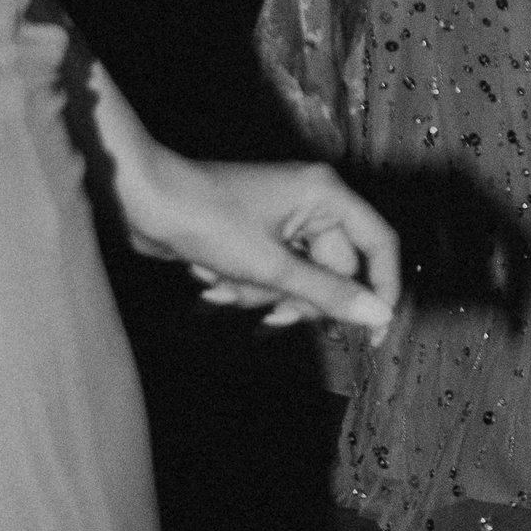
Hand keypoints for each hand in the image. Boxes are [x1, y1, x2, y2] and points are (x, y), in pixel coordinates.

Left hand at [121, 146, 401, 335]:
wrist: (148, 202)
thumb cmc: (210, 221)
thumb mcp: (273, 266)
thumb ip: (330, 294)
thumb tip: (380, 315)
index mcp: (326, 194)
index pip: (379, 243)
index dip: (383, 289)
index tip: (374, 335)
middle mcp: (312, 202)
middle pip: (335, 270)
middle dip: (299, 297)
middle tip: (268, 304)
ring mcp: (285, 218)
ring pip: (301, 280)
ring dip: (265, 295)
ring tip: (228, 282)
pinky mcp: (259, 234)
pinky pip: (274, 276)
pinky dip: (248, 287)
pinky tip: (214, 281)